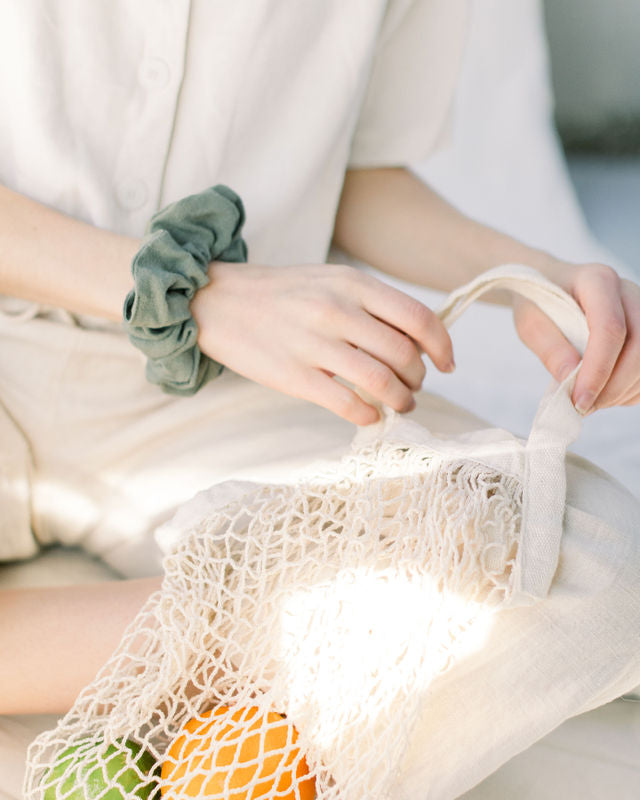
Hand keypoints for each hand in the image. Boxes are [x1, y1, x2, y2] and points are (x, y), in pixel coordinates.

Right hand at [191, 262, 454, 424]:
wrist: (218, 301)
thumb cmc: (282, 293)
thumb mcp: (331, 280)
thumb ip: (372, 303)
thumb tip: (416, 340)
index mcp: (352, 283)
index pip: (419, 318)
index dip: (442, 347)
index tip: (447, 365)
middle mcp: (337, 310)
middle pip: (404, 355)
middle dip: (419, 379)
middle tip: (414, 387)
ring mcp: (314, 344)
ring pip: (382, 382)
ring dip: (401, 401)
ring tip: (399, 405)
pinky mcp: (293, 376)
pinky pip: (348, 404)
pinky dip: (369, 416)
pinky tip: (369, 416)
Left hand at [513, 262, 639, 412]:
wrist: (552, 286)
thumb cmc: (539, 302)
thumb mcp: (530, 322)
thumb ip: (550, 348)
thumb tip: (570, 381)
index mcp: (597, 281)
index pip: (610, 328)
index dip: (598, 370)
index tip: (579, 400)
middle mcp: (628, 292)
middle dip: (614, 386)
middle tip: (584, 407)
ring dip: (624, 390)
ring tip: (591, 401)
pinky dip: (632, 389)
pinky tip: (607, 394)